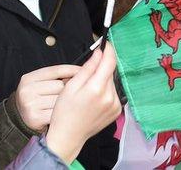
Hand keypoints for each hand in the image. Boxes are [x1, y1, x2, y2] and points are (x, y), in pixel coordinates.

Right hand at [14, 64, 79, 132]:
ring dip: (65, 104)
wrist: (21, 122)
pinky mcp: (35, 118)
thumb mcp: (40, 85)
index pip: (56, 70)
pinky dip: (61, 115)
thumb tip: (80, 71)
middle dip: (67, 91)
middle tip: (66, 98)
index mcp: (28, 78)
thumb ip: (55, 77)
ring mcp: (30, 104)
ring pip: (61, 100)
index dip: (73, 70)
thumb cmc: (36, 102)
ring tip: (61, 108)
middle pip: (60, 85)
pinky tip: (59, 116)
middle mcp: (27, 90)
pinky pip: (58, 113)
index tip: (85, 71)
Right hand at [44, 47, 121, 163]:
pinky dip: (105, 90)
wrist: (68, 136)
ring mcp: (115, 105)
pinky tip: (93, 98)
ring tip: (87, 90)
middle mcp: (110, 97)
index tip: (105, 43)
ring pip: (111, 82)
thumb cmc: (65, 111)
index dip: (108, 50)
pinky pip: (113, 93)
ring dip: (102, 80)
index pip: (110, 61)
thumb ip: (87, 68)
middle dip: (100, 68)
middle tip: (85, 74)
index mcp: (97, 89)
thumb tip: (99, 53)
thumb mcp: (71, 86)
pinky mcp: (116, 111)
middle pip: (110, 71)